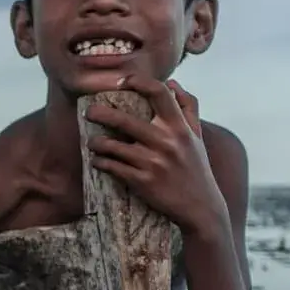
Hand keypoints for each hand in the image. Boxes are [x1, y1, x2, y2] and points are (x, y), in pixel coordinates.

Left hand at [84, 76, 224, 232]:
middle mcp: (166, 142)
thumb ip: (188, 107)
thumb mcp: (197, 136)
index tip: (121, 81)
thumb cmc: (196, 167)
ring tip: (92, 142)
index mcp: (179, 127)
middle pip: (125, 120)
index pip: (159, 93)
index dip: (138, 81)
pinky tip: (97, 160)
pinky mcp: (142, 182)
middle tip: (88, 112)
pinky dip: (100, 162)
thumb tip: (172, 82)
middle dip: (100, 113)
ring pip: (113, 146)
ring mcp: (153, 163)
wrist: (201, 207)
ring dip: (96, 142)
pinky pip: (112, 167)